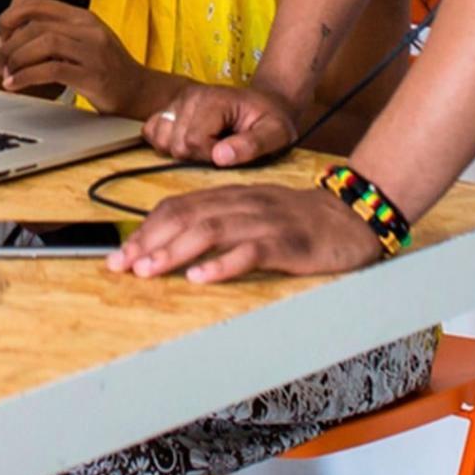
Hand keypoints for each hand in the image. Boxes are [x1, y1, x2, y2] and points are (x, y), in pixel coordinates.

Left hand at [0, 0, 151, 111]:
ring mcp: (93, 51)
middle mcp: (88, 29)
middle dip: (8, 46)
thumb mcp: (84, 41)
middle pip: (35, 26)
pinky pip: (51, 70)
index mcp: (82, 17)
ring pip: (43, 43)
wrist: (141, 92)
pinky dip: (26, 77)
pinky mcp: (94, 75)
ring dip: (16, 60)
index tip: (1, 39)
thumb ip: (55, 34)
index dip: (10, 19)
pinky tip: (14, 85)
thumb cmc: (107, 69)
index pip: (37, 3)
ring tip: (6, 75)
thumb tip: (11, 40)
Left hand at [107, 184, 381, 282]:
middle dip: (150, 241)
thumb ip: (220, 222)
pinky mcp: (288, 243)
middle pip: (187, 216)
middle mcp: (243, 204)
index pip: (179, 206)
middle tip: (122, 265)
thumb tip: (173, 243)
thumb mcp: (255, 214)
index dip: (146, 228)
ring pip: (211, 230)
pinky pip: (251, 251)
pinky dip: (223, 264)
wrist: (354, 216)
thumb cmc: (300, 222)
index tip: (120, 253)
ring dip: (175, 251)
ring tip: (149, 270)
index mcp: (232, 196)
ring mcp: (266, 222)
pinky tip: (201, 277)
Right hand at [144, 81, 298, 165]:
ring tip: (208, 146)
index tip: (230, 154)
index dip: (210, 157)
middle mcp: (189, 96)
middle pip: (176, 144)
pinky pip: (152, 131)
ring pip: (161, 140)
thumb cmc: (272, 119)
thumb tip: (220, 157)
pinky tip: (190, 143)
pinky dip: (166, 144)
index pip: (193, 141)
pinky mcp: (169, 108)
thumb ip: (252, 145)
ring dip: (182, 151)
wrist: (267, 102)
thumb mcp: (275, 133)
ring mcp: (177, 100)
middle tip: (222, 150)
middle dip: (198, 157)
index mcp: (214, 99)